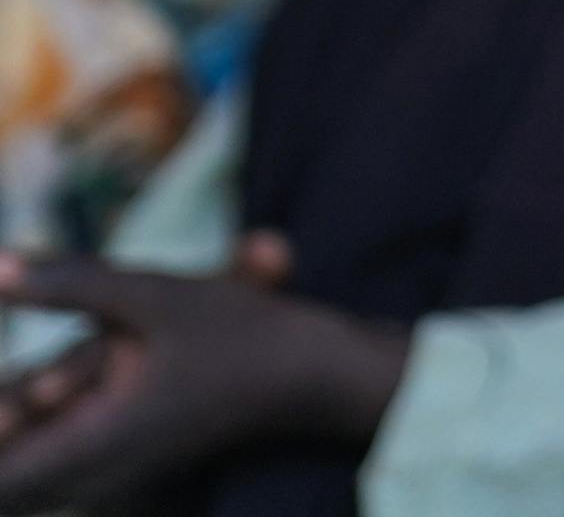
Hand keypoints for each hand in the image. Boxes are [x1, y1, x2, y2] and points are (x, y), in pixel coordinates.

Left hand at [0, 250, 406, 510]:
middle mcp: (95, 478)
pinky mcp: (128, 471)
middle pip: (8, 491)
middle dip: (0, 441)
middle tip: (5, 409)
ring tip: (13, 409)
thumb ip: (69, 283)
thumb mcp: (156, 295)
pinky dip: (32, 451)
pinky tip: (38, 408)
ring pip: (28, 487)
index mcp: (94, 443)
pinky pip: (54, 477)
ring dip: (13, 449)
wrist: (320, 378)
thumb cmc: (245, 335)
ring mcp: (112, 482)